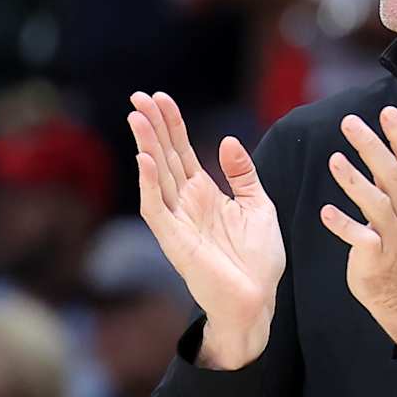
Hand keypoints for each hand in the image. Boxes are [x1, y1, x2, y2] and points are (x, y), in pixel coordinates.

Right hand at [130, 91, 284, 369]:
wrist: (258, 300)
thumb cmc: (258, 259)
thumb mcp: (259, 206)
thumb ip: (243, 174)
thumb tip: (227, 141)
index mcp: (205, 193)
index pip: (182, 151)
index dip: (171, 124)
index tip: (160, 97)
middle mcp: (186, 203)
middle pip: (165, 156)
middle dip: (152, 126)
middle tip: (138, 96)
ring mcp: (178, 221)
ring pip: (156, 176)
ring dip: (146, 146)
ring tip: (137, 117)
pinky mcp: (175, 241)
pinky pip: (156, 208)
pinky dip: (149, 184)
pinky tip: (145, 159)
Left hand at [320, 107, 396, 348]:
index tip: (388, 111)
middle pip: (394, 177)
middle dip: (373, 148)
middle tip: (349, 122)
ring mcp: (395, 236)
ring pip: (377, 206)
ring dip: (355, 182)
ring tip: (334, 160)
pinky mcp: (376, 257)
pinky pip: (361, 239)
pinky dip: (344, 226)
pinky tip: (326, 212)